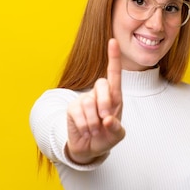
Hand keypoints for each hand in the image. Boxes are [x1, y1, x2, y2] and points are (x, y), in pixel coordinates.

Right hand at [65, 39, 124, 163]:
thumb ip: (117, 128)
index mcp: (114, 97)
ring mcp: (84, 99)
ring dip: (93, 121)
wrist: (89, 148)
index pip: (114, 74)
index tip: (113, 41)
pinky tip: (86, 130)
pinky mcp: (72, 107)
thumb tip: (108, 119)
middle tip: (105, 119)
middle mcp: (99, 94)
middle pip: (102, 85)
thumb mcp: (117, 136)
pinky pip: (77, 112)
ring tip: (95, 130)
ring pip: (89, 102)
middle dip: (105, 103)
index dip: (113, 57)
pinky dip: (84, 125)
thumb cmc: (106, 137)